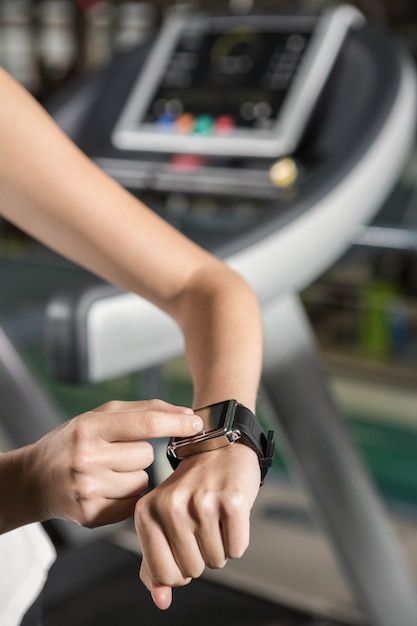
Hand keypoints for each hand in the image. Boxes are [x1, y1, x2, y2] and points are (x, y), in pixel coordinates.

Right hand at [26, 399, 202, 527]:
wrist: (35, 479)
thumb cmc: (74, 441)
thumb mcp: (100, 416)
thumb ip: (144, 410)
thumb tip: (187, 414)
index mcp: (89, 428)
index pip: (147, 423)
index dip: (177, 422)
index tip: (196, 423)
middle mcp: (87, 459)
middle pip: (146, 455)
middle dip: (139, 452)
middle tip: (115, 452)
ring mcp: (88, 490)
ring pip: (142, 481)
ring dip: (133, 475)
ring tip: (108, 471)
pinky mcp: (92, 516)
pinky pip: (134, 504)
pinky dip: (127, 496)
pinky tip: (106, 488)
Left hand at [134, 441, 260, 608]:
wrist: (218, 445)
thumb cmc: (190, 487)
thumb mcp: (163, 519)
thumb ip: (156, 563)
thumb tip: (161, 601)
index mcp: (146, 512)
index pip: (164, 574)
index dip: (180, 569)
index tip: (185, 543)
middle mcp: (171, 506)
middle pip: (193, 570)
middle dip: (202, 555)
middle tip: (203, 523)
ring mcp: (202, 502)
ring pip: (217, 561)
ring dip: (221, 546)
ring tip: (215, 515)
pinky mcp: (232, 501)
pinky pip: (238, 549)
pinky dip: (238, 538)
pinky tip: (230, 512)